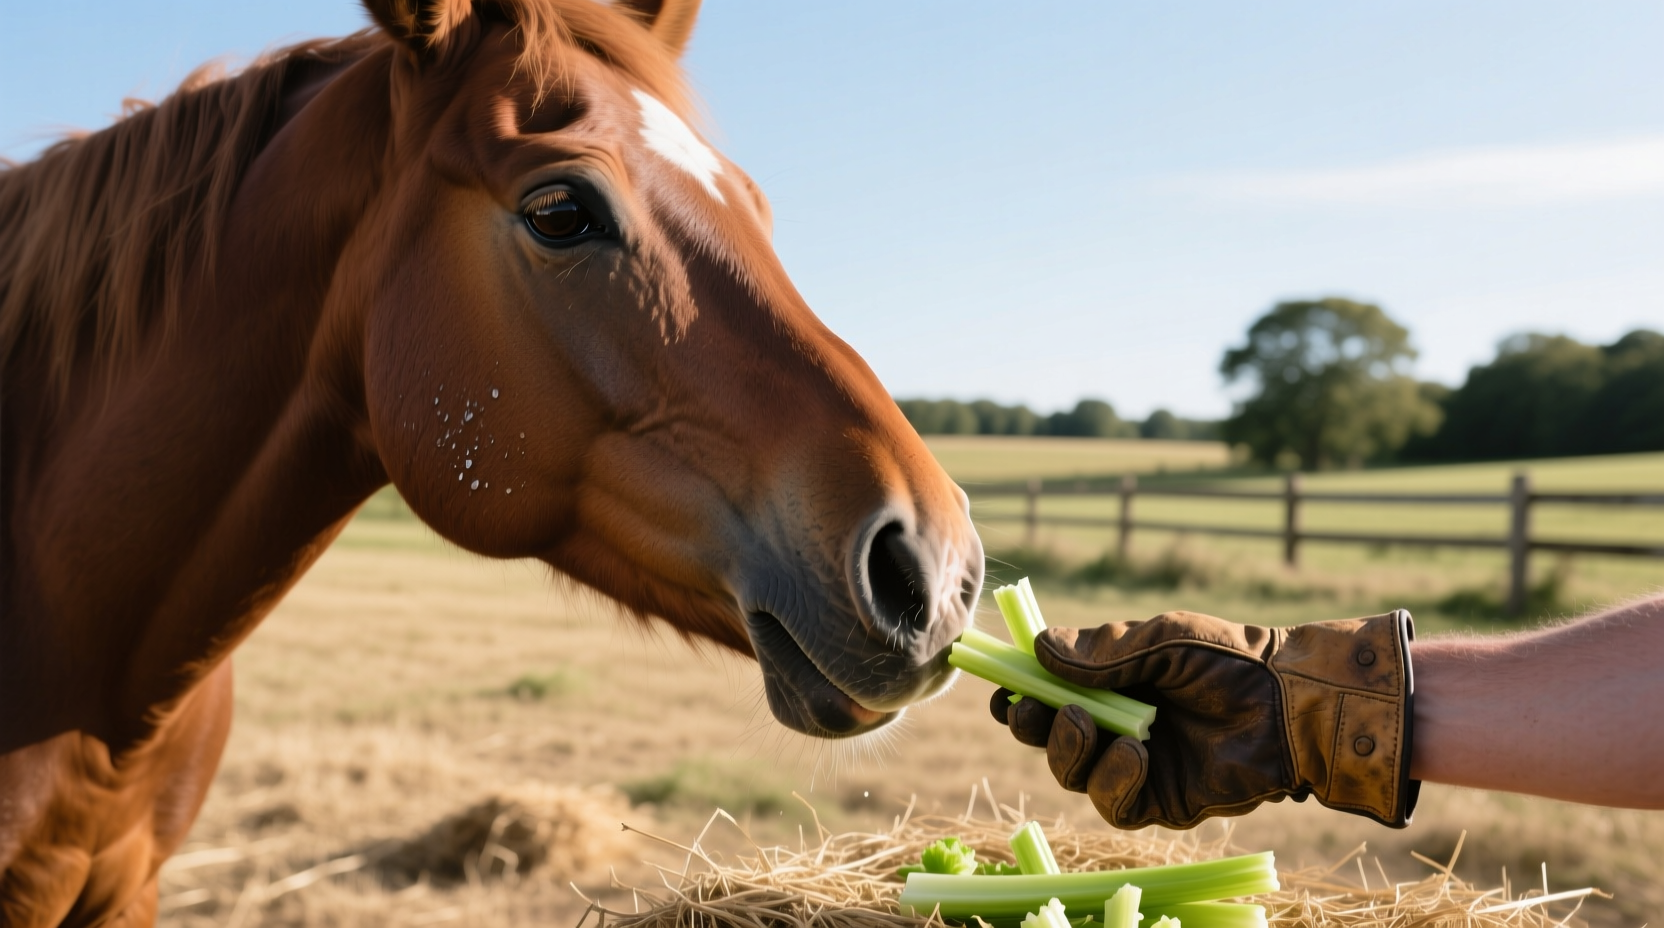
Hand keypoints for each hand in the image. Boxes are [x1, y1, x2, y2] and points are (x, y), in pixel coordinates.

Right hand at [990, 610, 1417, 828]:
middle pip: (1048, 738)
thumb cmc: (1229, 659)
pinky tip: (1134, 754)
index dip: (1020, 695)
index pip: (1050, 693)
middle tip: (1029, 711)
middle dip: (1031, 726)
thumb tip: (1037, 648)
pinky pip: (1113, 804)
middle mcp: (1115, 726)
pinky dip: (1112, 779)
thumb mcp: (1160, 640)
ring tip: (1087, 725)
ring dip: (1068, 750)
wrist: (1289, 702)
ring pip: (1071, 774)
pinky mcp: (1158, 803)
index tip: (1001, 689)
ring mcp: (1135, 767)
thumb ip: (1100, 651)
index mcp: (1111, 683)